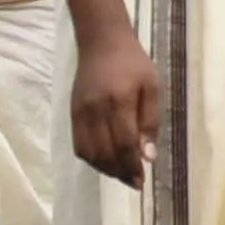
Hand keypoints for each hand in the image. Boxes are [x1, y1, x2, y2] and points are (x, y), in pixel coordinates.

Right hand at [70, 23, 161, 186]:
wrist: (102, 42)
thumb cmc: (134, 63)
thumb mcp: (153, 86)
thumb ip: (150, 121)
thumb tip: (147, 156)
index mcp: (118, 101)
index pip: (123, 144)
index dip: (132, 166)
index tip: (141, 181)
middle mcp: (95, 110)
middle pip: (104, 153)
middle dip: (119, 172)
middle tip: (134, 181)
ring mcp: (80, 113)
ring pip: (89, 154)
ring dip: (105, 169)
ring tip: (122, 173)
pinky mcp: (72, 114)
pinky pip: (78, 146)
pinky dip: (91, 159)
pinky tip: (106, 161)